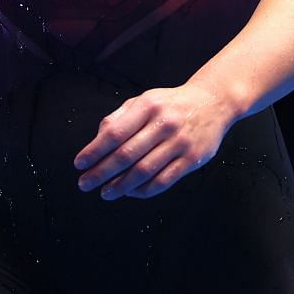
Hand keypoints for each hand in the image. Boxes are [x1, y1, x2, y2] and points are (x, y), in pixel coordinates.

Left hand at [74, 81, 238, 199]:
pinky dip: (144, 190)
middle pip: (126, 155)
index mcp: (148, 106)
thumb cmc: (171, 104)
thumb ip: (119, 118)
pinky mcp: (192, 159)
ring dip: (120, 186)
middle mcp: (164, 123)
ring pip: (143, 171)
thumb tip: (97, 141)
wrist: (214, 102)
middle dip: (101, 173)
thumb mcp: (145, 100)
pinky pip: (163, 180)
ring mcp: (180, 142)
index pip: (114, 133)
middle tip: (85, 184)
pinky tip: (131, 192)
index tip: (79, 164)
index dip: (94, 151)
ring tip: (106, 193)